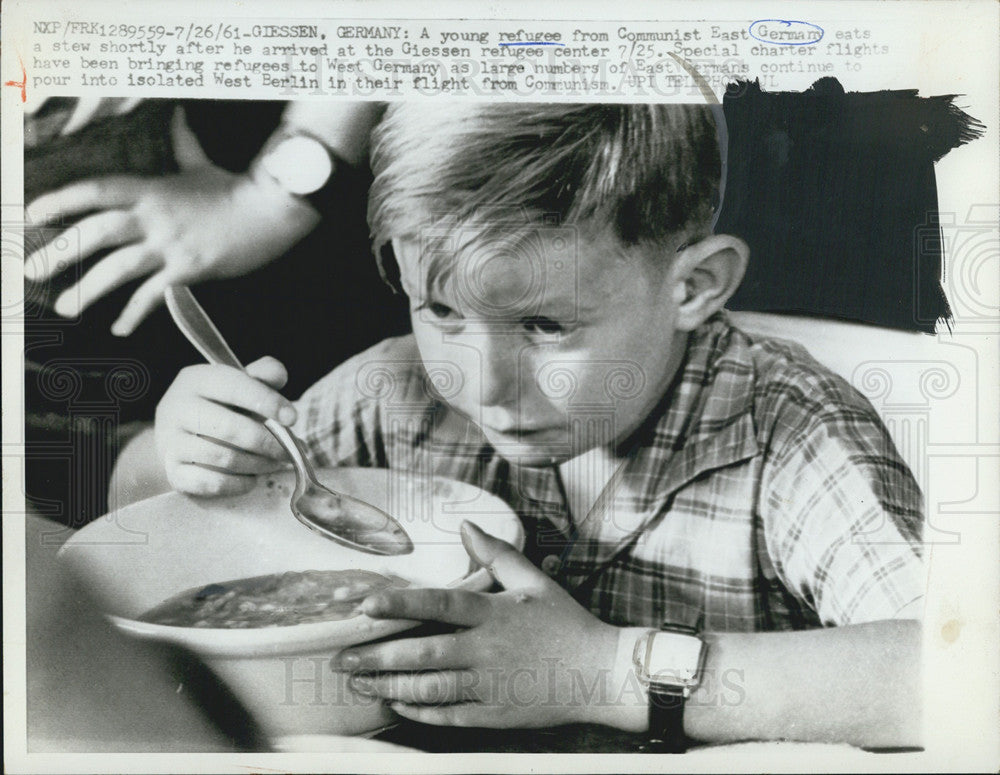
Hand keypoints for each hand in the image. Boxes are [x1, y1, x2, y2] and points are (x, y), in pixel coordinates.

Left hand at [25, 106, 319, 335]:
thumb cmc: (238, 188)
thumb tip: (177, 114)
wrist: (271, 211)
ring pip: (117, 268)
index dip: (60, 202)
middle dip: (60, 252)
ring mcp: (171, 244)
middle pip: (95, 233)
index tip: (31, 215)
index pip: (95, 192)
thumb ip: (183, 143)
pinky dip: (133, 313)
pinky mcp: (189, 269)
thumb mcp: (203, 164)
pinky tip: (118, 328)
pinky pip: (153, 294)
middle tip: (32, 271)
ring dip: (87, 290)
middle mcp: (154, 217)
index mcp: (152, 189)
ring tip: (67, 307)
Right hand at [154, 356, 295, 496]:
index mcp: (196, 380)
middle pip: (229, 427)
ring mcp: (170, 442)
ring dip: (257, 464)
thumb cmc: (219, 406)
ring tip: (275, 463)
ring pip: (222, 457)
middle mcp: (177, 408)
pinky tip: (251, 478)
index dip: (266, 401)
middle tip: (290, 451)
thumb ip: (262, 376)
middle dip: (267, 442)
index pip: (234, 386)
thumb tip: (278, 375)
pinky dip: (238, 483)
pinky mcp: (173, 472)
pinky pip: (211, 483)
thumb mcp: (238, 384)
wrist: (179, 435)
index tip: (292, 418)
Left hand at [334, 522, 619, 728]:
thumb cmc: (567, 624)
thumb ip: (497, 554)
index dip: (399, 605)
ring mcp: (489, 686)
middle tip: (342, 657)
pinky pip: (447, 716)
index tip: (365, 606)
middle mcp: (486, 650)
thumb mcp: (534, 582)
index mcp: (494, 614)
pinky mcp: (494, 714)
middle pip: (423, 653)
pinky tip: (397, 704)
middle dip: (377, 656)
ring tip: (360, 681)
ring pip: (429, 688)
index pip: (439, 605)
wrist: (601, 674)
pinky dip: (419, 712)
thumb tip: (466, 527)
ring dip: (390, 686)